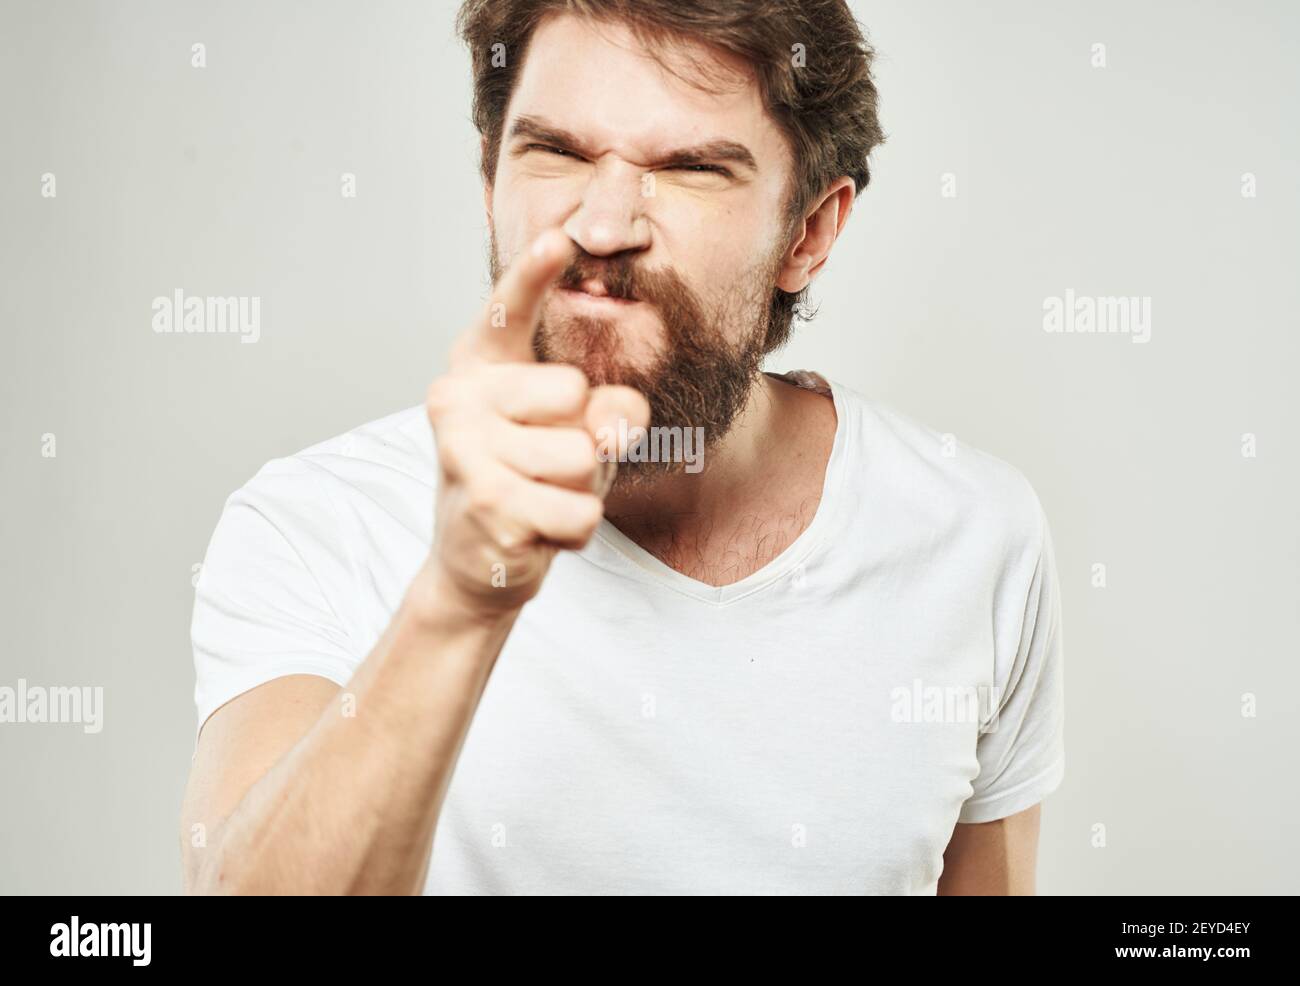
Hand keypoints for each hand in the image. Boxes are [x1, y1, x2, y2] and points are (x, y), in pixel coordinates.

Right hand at [419, 229, 649, 620]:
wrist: (475, 558)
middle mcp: (457, 397)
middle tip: (547, 463)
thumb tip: (615, 417)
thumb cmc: (530, 476)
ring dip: (582, 490)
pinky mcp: (485, 504)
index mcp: (478, 364)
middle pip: (575, 393)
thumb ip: (608, 410)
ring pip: (583, 456)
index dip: (533, 273)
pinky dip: (575, 530)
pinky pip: (580, 512)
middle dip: (586, 439)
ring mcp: (465, 450)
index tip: (559, 236)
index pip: (507, 308)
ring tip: (541, 496)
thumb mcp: (577, 432)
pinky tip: (538, 530)